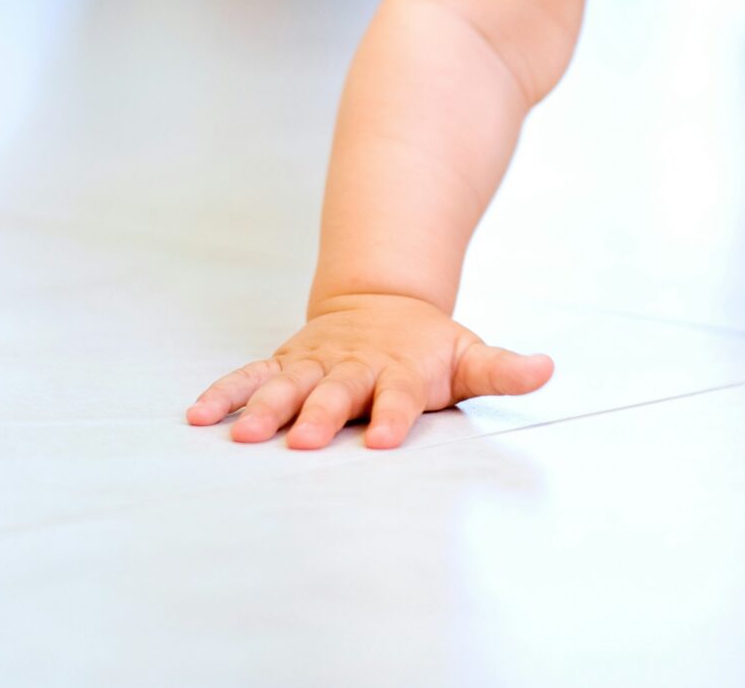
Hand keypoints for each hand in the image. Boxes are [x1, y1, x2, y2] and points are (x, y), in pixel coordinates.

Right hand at [186, 292, 552, 449]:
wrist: (383, 304)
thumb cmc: (428, 347)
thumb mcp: (469, 356)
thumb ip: (502, 369)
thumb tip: (546, 369)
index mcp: (400, 371)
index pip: (400, 395)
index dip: (395, 416)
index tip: (387, 440)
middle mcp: (353, 368)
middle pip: (337, 392)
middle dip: (321, 416)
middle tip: (302, 441)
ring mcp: (315, 365)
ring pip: (286, 385)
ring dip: (263, 408)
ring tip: (242, 436)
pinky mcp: (285, 364)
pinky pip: (250, 378)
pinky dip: (224, 393)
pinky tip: (198, 417)